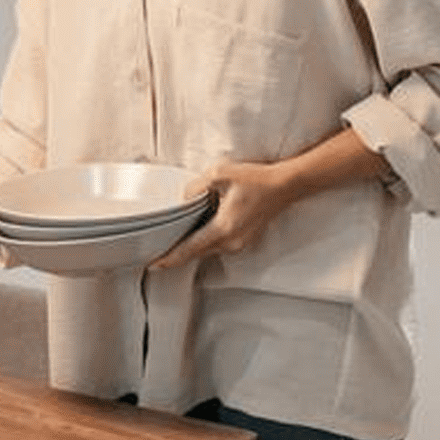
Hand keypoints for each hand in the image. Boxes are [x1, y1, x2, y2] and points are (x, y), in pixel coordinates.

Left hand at [149, 127, 389, 272]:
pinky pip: (218, 244)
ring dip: (191, 246)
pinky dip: (204, 240)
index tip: (153, 265)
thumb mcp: (219, 174)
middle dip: (176, 254)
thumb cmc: (256, 179)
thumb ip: (196, 188)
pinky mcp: (243, 240)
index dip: (170, 258)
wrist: (285, 185)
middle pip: (196, 253)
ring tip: (171, 240)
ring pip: (207, 249)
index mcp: (223, 229)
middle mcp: (231, 242)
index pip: (190, 249)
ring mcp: (239, 243)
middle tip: (155, 252)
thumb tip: (183, 200)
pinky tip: (197, 228)